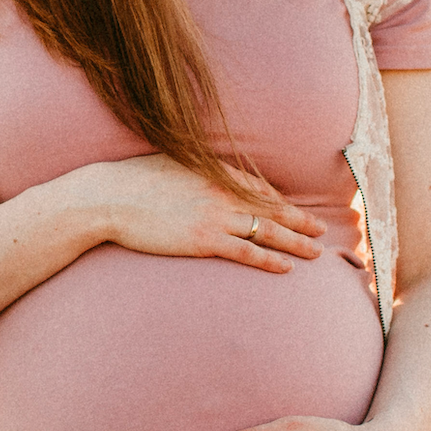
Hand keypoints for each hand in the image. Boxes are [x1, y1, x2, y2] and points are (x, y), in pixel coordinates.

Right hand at [60, 155, 324, 275]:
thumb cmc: (132, 180)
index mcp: (214, 172)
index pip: (257, 187)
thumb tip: (200, 175)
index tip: (292, 210)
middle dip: (300, 220)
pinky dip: (269, 259)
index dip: (279, 201)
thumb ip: (193, 169)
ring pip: (268, 231)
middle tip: (321, 230)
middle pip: (272, 208)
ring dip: (296, 242)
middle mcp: (222, 192)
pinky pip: (246, 251)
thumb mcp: (169, 164)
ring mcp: (215, 217)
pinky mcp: (204, 240)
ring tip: (315, 252)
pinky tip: (285, 267)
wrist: (110, 197)